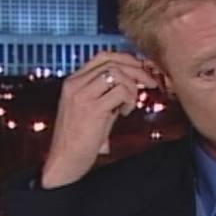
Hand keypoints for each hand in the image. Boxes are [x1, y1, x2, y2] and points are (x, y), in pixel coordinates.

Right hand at [40, 52, 158, 188]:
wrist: (65, 159)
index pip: (103, 56)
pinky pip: (120, 92)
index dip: (126, 59)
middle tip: (150, 82)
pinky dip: (129, 100)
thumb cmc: (80, 137)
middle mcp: (75, 84)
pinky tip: (125, 112)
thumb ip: (107, 92)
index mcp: (73, 81)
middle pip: (112, 62)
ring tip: (131, 103)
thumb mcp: (92, 107)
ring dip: (132, 87)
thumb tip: (134, 80)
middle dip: (137, 70)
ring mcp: (82, 95)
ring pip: (117, 74)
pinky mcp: (92, 108)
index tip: (141, 68)